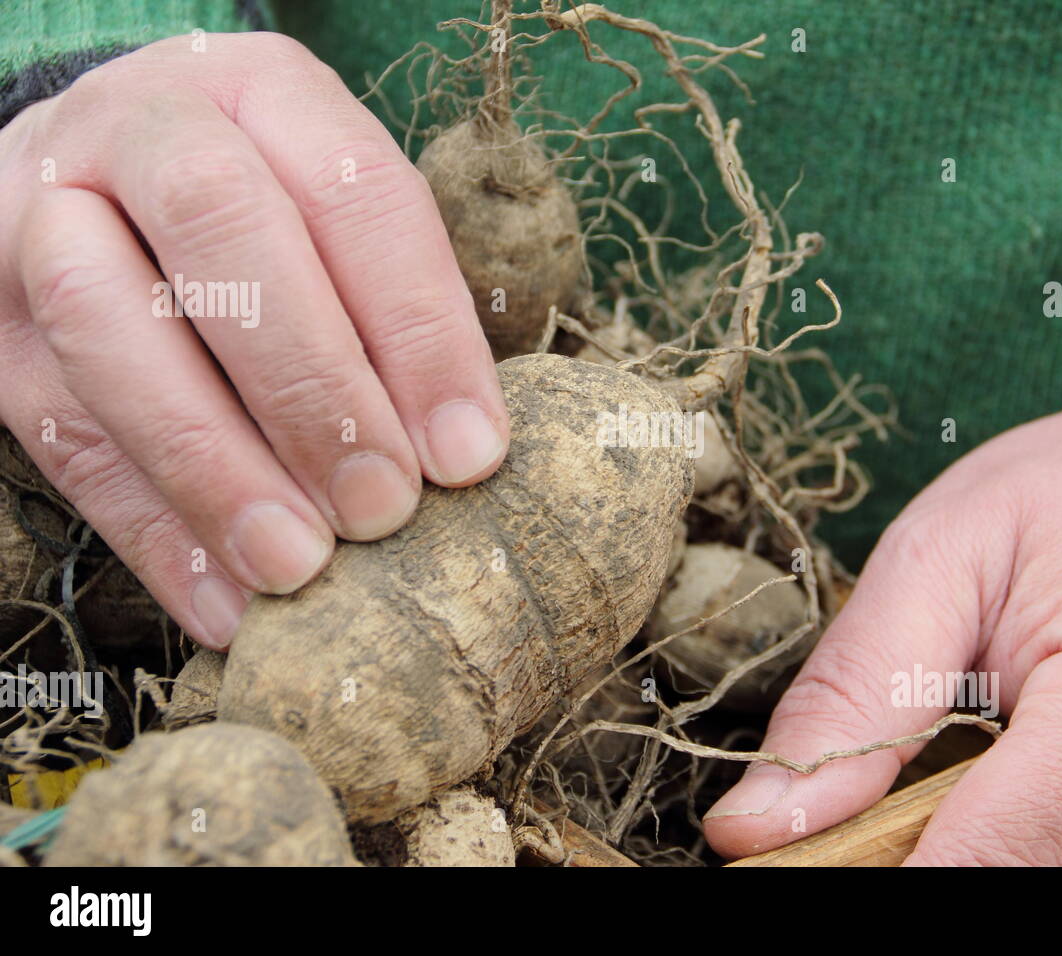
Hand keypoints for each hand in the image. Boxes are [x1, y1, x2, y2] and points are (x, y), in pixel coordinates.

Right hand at [0, 34, 508, 649]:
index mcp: (266, 92)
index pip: (356, 194)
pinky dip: (153, 533)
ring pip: (110, 326)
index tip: (468, 454)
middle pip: (219, 226)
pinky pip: (60, 434)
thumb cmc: (278, 214)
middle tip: (384, 508)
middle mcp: (144, 130)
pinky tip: (228, 606)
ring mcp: (43, 217)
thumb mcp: (345, 221)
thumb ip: (397, 308)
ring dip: (216, 466)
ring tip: (299, 567)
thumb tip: (458, 458)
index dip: (420, 331)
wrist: (113, 174)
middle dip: (313, 386)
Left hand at [705, 361, 1061, 864]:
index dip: (890, 884)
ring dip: (1030, 882)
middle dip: (960, 889)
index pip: (994, 861)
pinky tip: (1047, 822)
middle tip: (892, 835)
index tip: (815, 869)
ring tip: (974, 813)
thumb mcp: (941, 557)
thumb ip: (852, 697)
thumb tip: (757, 825)